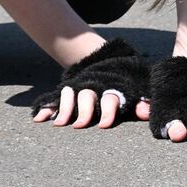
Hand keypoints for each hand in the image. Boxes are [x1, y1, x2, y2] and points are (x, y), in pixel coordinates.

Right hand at [33, 86, 152, 129]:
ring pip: (70, 96)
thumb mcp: (134, 92)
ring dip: (64, 109)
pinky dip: (47, 108)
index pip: (110, 99)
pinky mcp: (67, 92)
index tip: (104, 125)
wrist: (109, 60)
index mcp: (111, 89)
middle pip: (87, 97)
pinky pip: (54, 99)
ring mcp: (79, 89)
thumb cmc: (124, 84)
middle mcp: (94, 89)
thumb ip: (139, 103)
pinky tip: (39, 119)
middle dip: (83, 111)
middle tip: (79, 126)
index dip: (108, 111)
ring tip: (59, 124)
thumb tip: (147, 114)